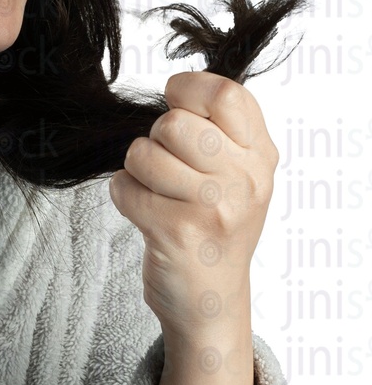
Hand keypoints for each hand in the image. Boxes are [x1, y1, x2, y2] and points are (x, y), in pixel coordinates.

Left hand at [108, 71, 278, 339]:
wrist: (211, 300)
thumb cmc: (213, 221)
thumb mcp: (236, 170)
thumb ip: (217, 125)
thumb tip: (176, 84)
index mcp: (260, 155)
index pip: (224, 94)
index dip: (187, 90)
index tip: (177, 106)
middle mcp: (245, 180)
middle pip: (173, 123)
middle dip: (157, 139)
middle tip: (170, 167)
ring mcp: (215, 209)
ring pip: (143, 153)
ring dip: (138, 170)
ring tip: (160, 193)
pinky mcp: (178, 233)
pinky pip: (124, 186)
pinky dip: (125, 195)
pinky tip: (147, 214)